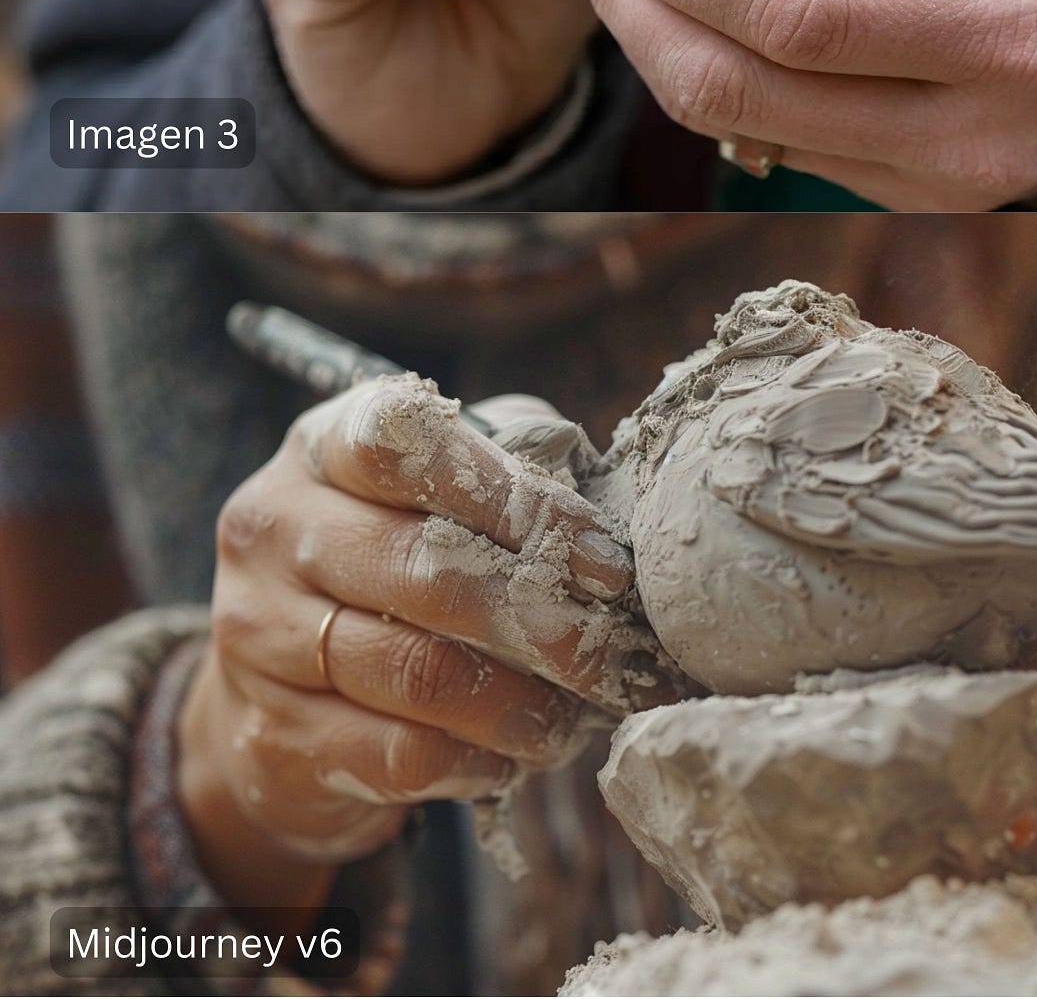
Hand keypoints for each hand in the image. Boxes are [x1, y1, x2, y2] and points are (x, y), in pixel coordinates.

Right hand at [178, 378, 677, 912]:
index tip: (601, 559)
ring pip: (416, 670)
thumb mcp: (442, 490)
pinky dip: (478, 759)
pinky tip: (516, 755)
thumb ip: (513, 470)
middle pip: (421, 566)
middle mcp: (272, 527)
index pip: (407, 447)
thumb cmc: (394, 560)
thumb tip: (602, 528)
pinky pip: (399, 753)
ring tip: (580, 712)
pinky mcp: (271, 734)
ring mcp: (255, 634)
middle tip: (612, 650)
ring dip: (521, 700)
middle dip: (540, 613)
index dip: (514, 499)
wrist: (274, 687)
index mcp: (320, 446)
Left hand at [586, 0, 1036, 207]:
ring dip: (662, 45)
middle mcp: (964, 139)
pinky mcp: (911, 198)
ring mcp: (934, 186)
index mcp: (1008, 35)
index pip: (798, 17)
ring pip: (742, 131)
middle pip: (740, 93)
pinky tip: (701, 11)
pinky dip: (718, 75)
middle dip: (640, 9)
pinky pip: (779, 145)